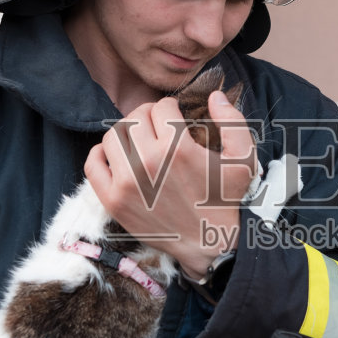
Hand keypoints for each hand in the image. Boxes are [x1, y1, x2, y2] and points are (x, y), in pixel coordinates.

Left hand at [86, 92, 256, 279]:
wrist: (208, 242)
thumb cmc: (225, 199)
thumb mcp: (243, 159)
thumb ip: (233, 121)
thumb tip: (213, 95)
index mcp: (178, 148)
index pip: (161, 107)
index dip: (170, 108)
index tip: (176, 119)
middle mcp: (148, 162)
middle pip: (135, 118)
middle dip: (148, 117)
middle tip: (159, 129)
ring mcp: (126, 182)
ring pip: (113, 135)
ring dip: (126, 133)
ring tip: (141, 142)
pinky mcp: (113, 200)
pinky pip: (93, 164)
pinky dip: (101, 154)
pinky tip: (117, 156)